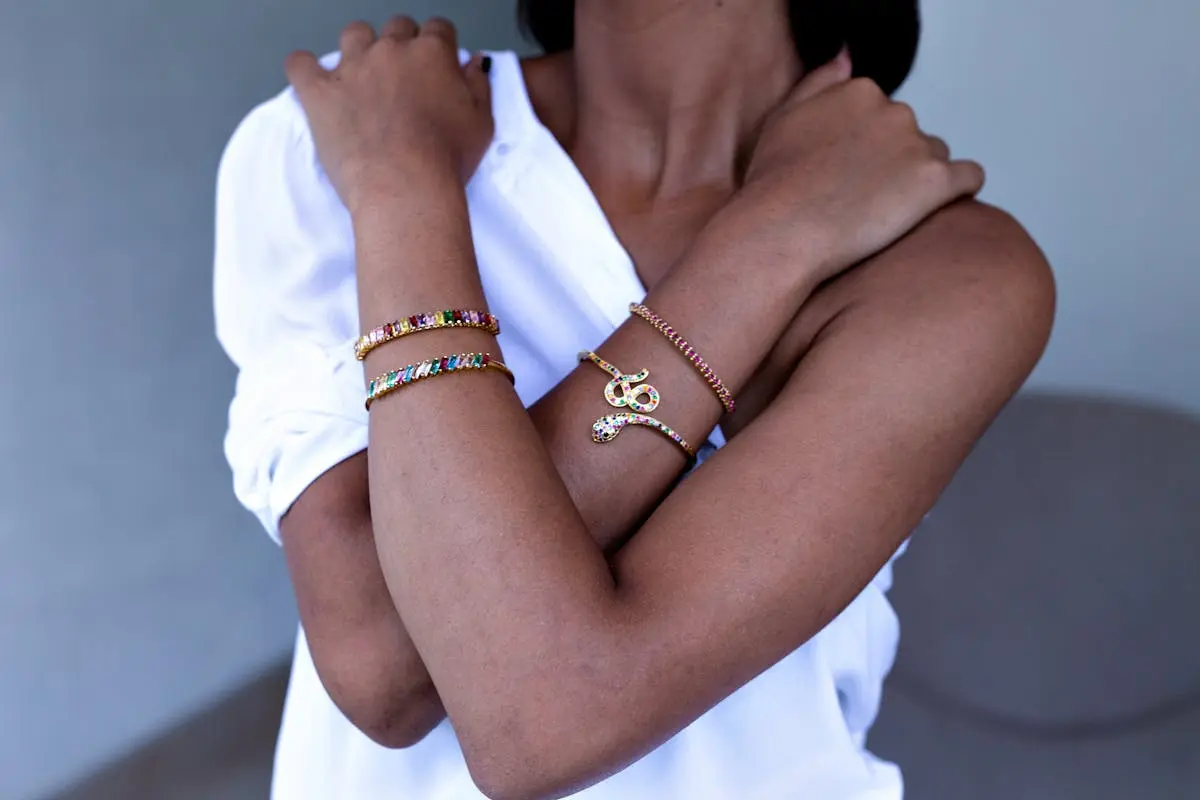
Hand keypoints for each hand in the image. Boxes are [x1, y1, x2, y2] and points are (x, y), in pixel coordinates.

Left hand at [285, 17, 493, 210]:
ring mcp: (353, 67)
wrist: (405, 184)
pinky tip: (311, 78)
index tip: (437, 63)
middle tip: (403, 76)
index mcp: (432, 54)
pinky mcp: (320, 91)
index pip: (438, 29)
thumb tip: (475, 63)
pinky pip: (300, 63)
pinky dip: (304, 67)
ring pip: (354, 34)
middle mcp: (391, 50)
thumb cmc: (446, 159)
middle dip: (401, 46)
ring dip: (359, 48)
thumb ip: (478, 85)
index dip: (439, 45)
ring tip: (363, 75)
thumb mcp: (482, 123)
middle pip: (396, 27)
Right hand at [711, 51, 984, 287]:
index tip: (846, 175)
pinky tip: (934, 209)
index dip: (865, 148)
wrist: (782, 230)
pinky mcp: (936, 182)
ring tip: (887, 213)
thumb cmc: (774, 182)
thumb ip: (818, 82)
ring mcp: (918, 145)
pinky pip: (969, 177)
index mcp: (860, 92)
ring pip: (935, 156)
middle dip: (894, 163)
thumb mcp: (782, 118)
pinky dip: (958, 190)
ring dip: (919, 179)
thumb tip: (847, 59)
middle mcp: (894, 110)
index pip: (881, 113)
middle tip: (862, 200)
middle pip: (909, 135)